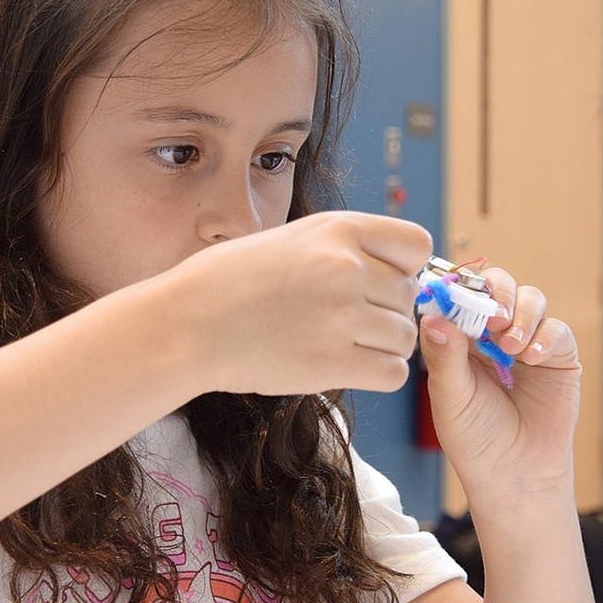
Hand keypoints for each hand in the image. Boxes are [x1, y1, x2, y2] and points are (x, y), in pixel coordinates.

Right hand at [172, 211, 432, 396]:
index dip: (403, 267)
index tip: (378, 281)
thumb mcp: (289, 240)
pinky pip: (393, 373)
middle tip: (343, 320)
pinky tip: (343, 365)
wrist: (186, 324)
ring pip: (404, 337)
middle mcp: (347, 267)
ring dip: (381, 345)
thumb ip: (342, 249)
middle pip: (408, 296)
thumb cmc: (228, 283)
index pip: (416, 244)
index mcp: (337, 229)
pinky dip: (377, 373)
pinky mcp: (333, 362)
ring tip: (339, 344)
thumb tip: (392, 273)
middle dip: (385, 310)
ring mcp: (342, 315)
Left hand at [417, 267, 581, 504]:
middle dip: (496, 293)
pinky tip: (532, 358)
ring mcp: (527, 342)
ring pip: (530, 298)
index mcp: (459, 337)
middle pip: (497, 286)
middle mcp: (492, 333)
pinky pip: (557, 329)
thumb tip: (432, 316)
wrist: (514, 472)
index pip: (459, 295)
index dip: (459, 288)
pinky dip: (545, 336)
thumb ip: (444, 356)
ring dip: (521, 313)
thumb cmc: (474, 436)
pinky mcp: (558, 356)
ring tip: (510, 345)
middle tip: (493, 318)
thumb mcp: (450, 396)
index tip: (457, 295)